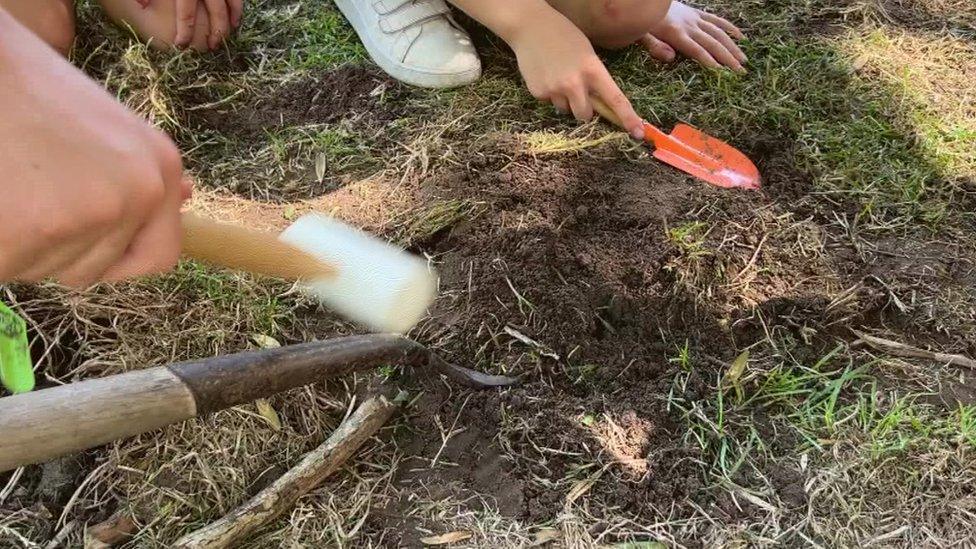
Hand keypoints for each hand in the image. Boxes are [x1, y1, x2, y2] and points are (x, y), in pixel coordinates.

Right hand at [0, 12, 187, 286]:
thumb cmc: (21, 86)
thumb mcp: (100, 120)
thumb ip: (135, 168)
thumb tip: (186, 196)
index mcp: (160, 164)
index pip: (160, 255)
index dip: (118, 259)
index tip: (85, 243)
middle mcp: (139, 192)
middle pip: (93, 268)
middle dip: (54, 246)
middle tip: (24, 189)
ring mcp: (89, 214)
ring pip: (45, 269)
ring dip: (19, 243)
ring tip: (6, 183)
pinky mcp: (31, 232)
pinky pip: (7, 266)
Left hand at [136, 0, 242, 49]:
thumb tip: (142, 5)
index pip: (186, 13)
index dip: (185, 32)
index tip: (181, 46)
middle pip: (216, 11)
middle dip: (215, 32)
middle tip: (212, 48)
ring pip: (231, 4)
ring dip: (231, 21)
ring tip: (228, 36)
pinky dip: (238, 9)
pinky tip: (236, 19)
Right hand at [510, 14, 644, 138]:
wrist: (531, 26)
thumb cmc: (563, 36)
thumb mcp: (587, 53)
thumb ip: (593, 78)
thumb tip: (598, 104)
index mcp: (592, 70)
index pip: (615, 99)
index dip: (628, 118)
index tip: (637, 132)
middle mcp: (574, 83)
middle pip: (585, 115)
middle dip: (584, 109)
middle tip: (578, 93)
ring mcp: (554, 89)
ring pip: (565, 109)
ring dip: (565, 100)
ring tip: (557, 76)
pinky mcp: (538, 92)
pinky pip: (549, 102)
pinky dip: (549, 93)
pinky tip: (545, 74)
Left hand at [642, 1, 746, 72]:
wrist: (645, 1)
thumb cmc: (640, 21)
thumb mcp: (641, 34)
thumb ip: (655, 46)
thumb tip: (671, 58)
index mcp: (675, 33)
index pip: (696, 50)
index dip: (710, 61)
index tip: (723, 74)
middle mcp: (689, 26)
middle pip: (712, 43)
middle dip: (727, 58)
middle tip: (741, 73)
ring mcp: (694, 18)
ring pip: (718, 32)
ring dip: (732, 46)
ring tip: (744, 61)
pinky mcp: (696, 13)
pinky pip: (716, 20)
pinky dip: (729, 28)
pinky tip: (741, 37)